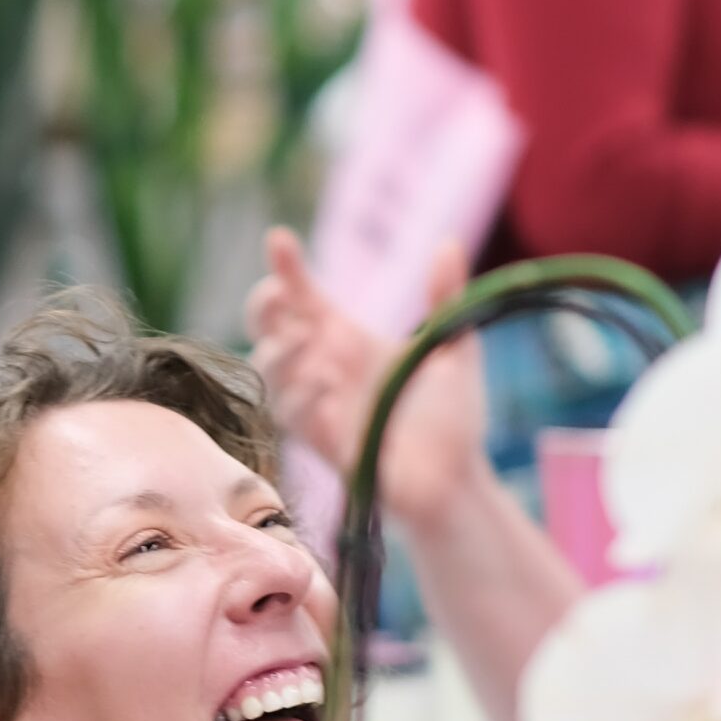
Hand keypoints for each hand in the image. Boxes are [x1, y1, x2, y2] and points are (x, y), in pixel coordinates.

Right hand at [245, 229, 484, 523]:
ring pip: (268, 370)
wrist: (457, 481)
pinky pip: (291, 416)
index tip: (279, 239)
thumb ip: (447, 298)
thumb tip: (448, 243)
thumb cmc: (453, 419)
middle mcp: (324, 369)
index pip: (302, 298)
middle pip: (267, 328)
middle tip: (283, 296)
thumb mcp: (454, 348)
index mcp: (348, 341)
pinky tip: (326, 387)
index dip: (285, 268)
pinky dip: (301, 397)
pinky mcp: (321, 442)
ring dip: (281, 352)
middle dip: (263, 306)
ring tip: (310, 345)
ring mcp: (318, 407)